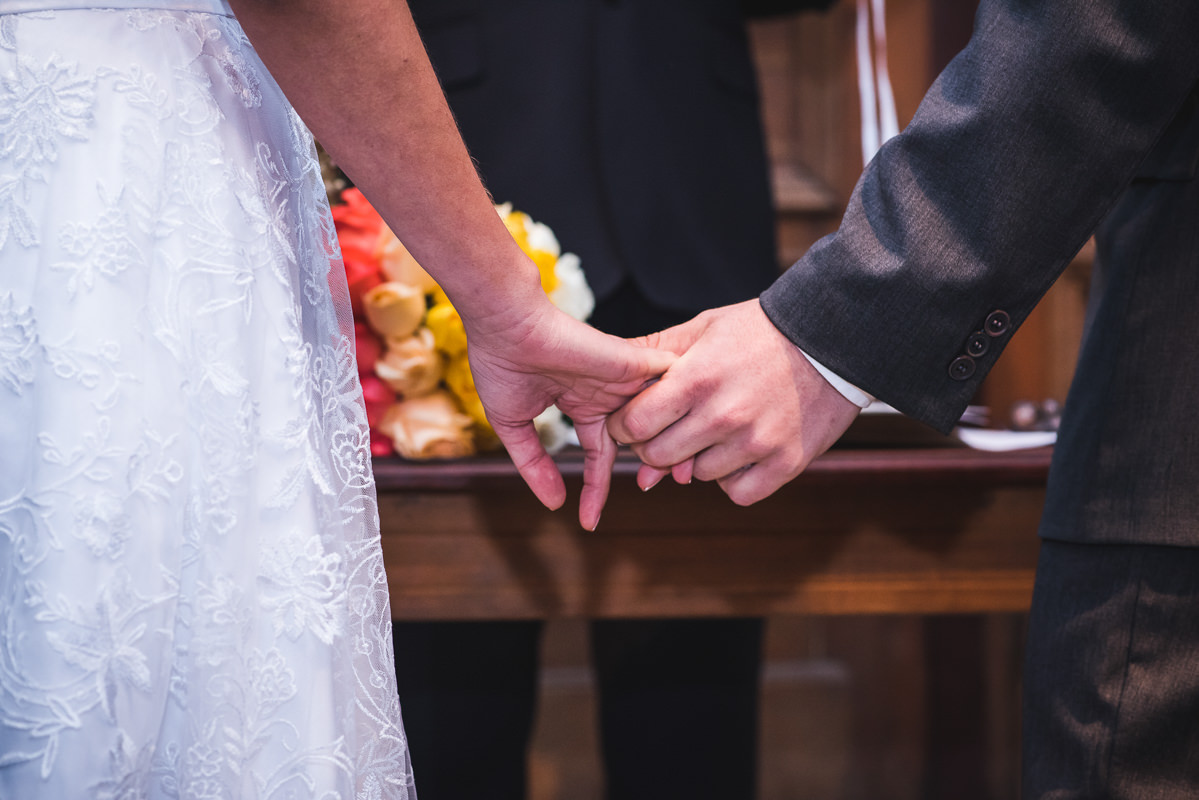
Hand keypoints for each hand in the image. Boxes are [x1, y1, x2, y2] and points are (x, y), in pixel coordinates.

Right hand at [465, 299, 673, 529]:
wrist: (505, 323)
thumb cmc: (501, 363)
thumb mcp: (514, 425)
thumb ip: (534, 464)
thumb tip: (554, 503)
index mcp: (582, 405)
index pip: (599, 454)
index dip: (595, 488)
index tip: (588, 522)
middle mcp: (607, 394)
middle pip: (638, 438)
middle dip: (651, 466)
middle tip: (658, 489)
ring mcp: (621, 379)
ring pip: (660, 416)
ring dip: (672, 444)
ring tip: (680, 475)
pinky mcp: (632, 363)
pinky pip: (669, 385)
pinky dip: (684, 406)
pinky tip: (694, 432)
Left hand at [607, 299, 859, 505]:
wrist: (831, 337)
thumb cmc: (760, 331)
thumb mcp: (703, 328)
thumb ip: (654, 353)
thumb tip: (611, 374)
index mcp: (697, 378)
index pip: (634, 425)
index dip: (625, 426)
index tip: (634, 421)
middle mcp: (724, 415)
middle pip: (660, 457)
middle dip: (655, 446)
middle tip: (671, 429)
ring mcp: (757, 442)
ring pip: (698, 476)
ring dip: (698, 460)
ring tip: (716, 431)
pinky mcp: (787, 462)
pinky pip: (738, 492)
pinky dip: (734, 479)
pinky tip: (740, 453)